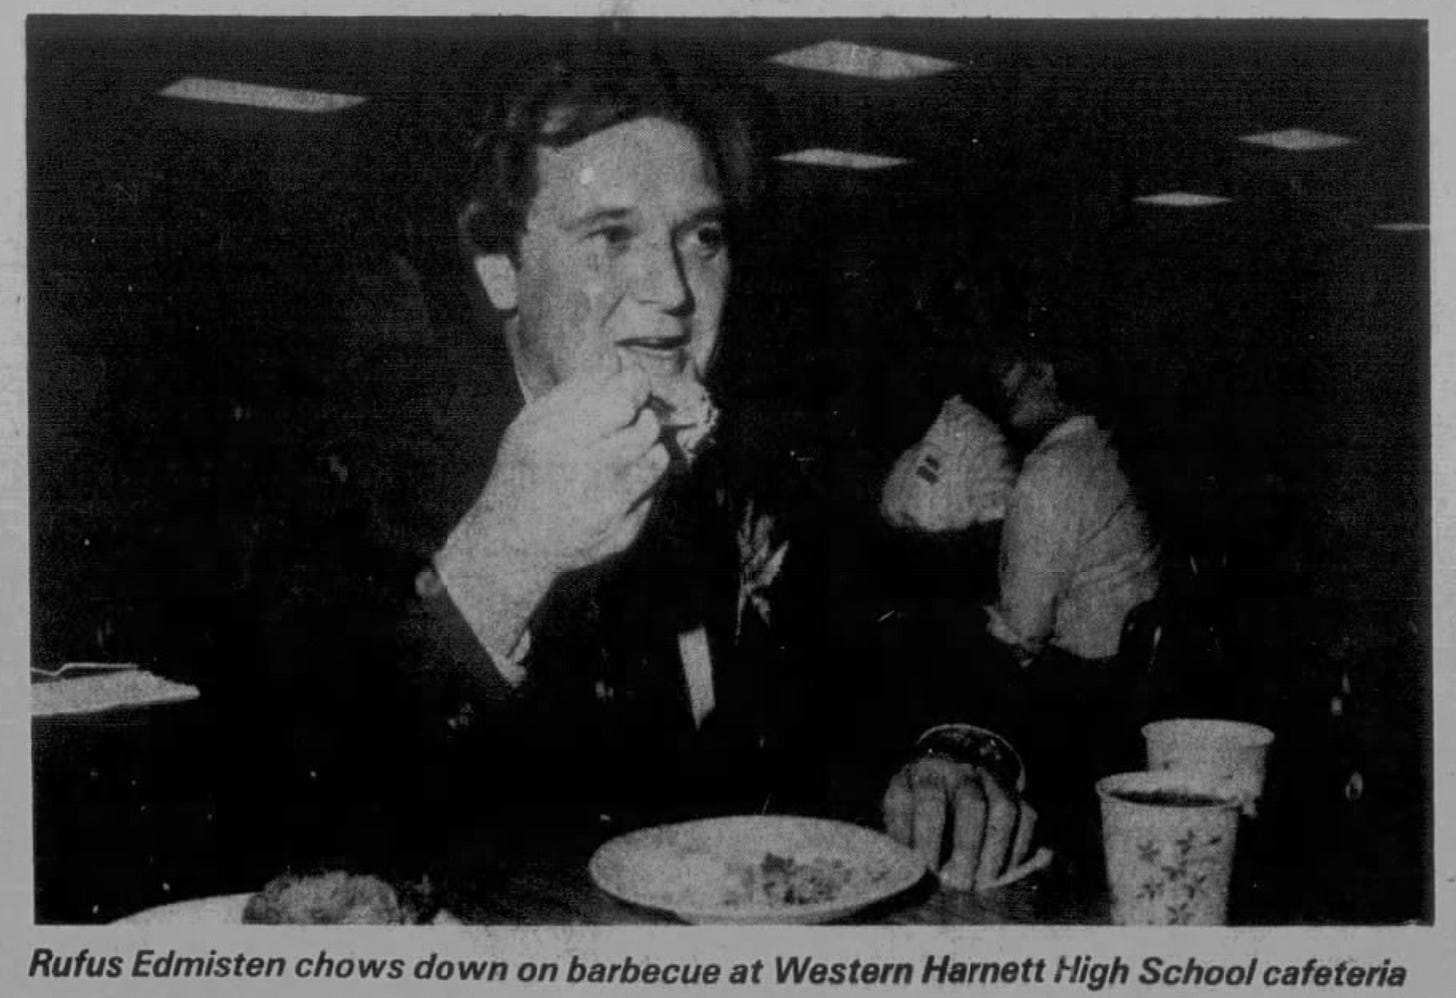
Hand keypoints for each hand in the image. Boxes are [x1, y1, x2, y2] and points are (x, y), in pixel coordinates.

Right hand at [433, 361, 669, 660]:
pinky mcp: (625, 531)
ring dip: (645, 449)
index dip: (634, 386)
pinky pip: (656, 491)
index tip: (630, 387)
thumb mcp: (532, 423)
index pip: (625, 396)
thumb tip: (618, 361)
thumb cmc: (522, 472)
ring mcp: (610, 506)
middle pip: (647, 424)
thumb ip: (576, 390)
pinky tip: (617, 484)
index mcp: (560, 436)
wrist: (513, 542)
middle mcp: (588, 470)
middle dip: (640, 417)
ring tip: (619, 454)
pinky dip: (643, 482)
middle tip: (621, 424)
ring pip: (658, 456)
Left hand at [882, 755, 1036, 890]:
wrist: (945, 766)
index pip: (928, 800)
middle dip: (966, 848)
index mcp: (922, 774)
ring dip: (995, 851)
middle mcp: (958, 770)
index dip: (926, 839)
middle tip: (958, 883)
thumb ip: (901, 839)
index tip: (926, 871)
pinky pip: (1026, 817)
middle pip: (971, 804)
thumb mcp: (899, 811)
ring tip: (982, 882)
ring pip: (1003, 809)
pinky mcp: (1013, 791)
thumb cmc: (915, 803)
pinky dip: (1018, 849)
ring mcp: (989, 778)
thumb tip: (907, 873)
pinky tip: (1002, 872)